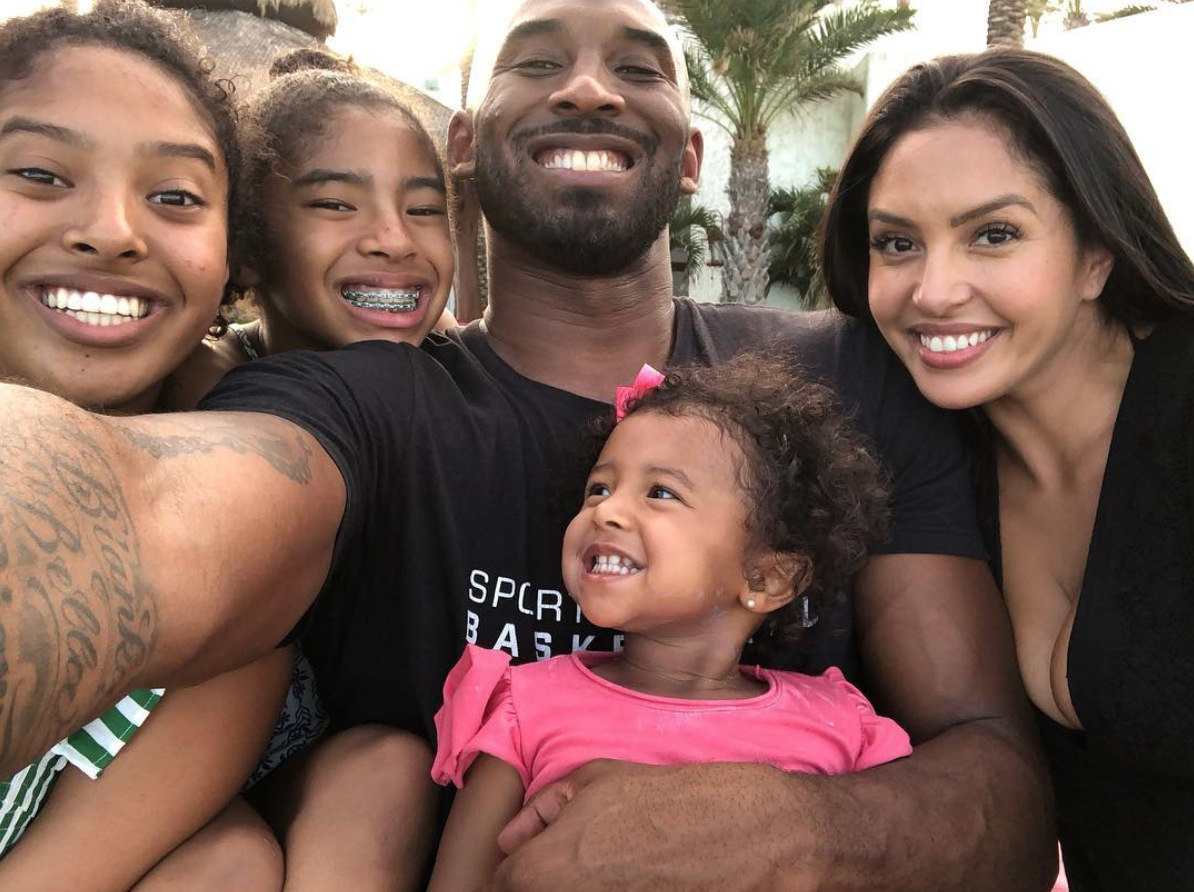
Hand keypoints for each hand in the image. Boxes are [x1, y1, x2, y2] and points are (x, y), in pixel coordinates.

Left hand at [487, 760, 814, 891]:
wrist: (748, 835)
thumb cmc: (670, 801)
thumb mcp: (597, 779)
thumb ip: (542, 809)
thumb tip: (508, 838)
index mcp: (546, 868)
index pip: (503, 885)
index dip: (519, 870)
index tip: (537, 860)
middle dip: (546, 882)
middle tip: (580, 865)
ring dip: (580, 889)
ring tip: (614, 871)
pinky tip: (636, 881)